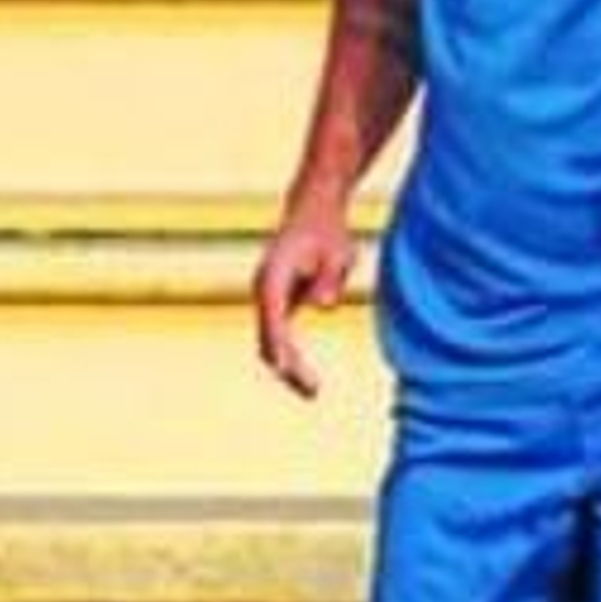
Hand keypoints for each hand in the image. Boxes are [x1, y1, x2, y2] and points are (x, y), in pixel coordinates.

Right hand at [253, 202, 357, 398]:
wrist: (314, 210)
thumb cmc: (328, 231)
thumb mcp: (337, 252)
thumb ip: (329, 278)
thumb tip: (324, 305)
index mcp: (273, 277)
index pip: (273, 318)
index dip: (280, 346)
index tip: (288, 370)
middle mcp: (263, 289)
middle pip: (267, 337)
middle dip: (287, 367)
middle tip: (313, 391)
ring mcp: (267, 297)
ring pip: (270, 340)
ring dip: (288, 366)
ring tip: (312, 390)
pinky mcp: (276, 302)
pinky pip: (278, 336)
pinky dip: (289, 356)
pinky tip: (305, 378)